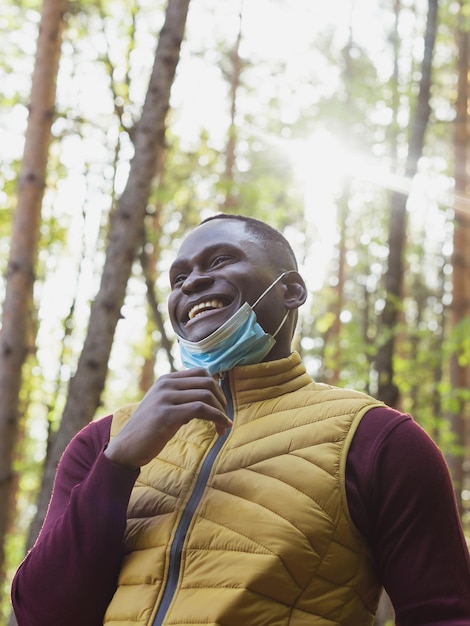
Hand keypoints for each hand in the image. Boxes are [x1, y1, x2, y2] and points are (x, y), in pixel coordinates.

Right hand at [104, 368, 230, 467]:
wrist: (126, 447)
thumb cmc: (148, 430)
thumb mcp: (164, 406)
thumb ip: (182, 398)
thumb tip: (210, 398)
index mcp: (166, 379)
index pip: (201, 372)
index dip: (216, 388)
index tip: (221, 405)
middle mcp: (166, 384)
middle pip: (207, 381)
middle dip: (221, 399)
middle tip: (225, 417)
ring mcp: (166, 398)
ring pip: (206, 394)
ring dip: (221, 411)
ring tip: (223, 427)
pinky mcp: (167, 414)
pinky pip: (201, 409)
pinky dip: (217, 418)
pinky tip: (221, 428)